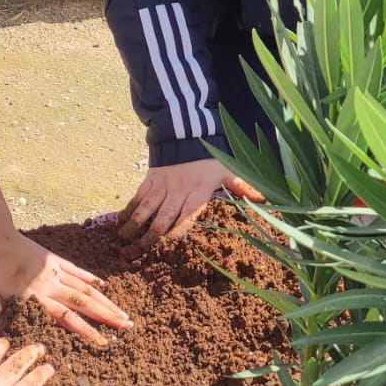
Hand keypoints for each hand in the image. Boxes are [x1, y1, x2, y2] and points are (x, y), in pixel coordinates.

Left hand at [0, 229, 130, 347]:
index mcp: (36, 296)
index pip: (66, 317)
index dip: (86, 330)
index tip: (104, 342)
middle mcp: (50, 284)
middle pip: (84, 302)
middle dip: (107, 315)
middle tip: (126, 326)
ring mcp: (54, 270)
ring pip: (85, 288)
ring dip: (105, 300)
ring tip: (122, 312)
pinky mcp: (53, 260)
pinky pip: (76, 270)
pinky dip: (91, 279)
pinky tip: (103, 286)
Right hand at [118, 158, 260, 247]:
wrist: (188, 132)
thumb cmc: (210, 157)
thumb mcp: (229, 170)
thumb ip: (243, 187)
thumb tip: (265, 199)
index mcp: (197, 194)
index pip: (185, 219)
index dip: (175, 234)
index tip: (167, 249)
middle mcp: (177, 193)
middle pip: (161, 219)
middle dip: (150, 237)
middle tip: (138, 253)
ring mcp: (161, 186)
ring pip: (145, 210)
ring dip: (134, 226)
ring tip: (123, 241)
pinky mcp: (150, 179)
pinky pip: (137, 197)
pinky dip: (128, 210)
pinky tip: (120, 222)